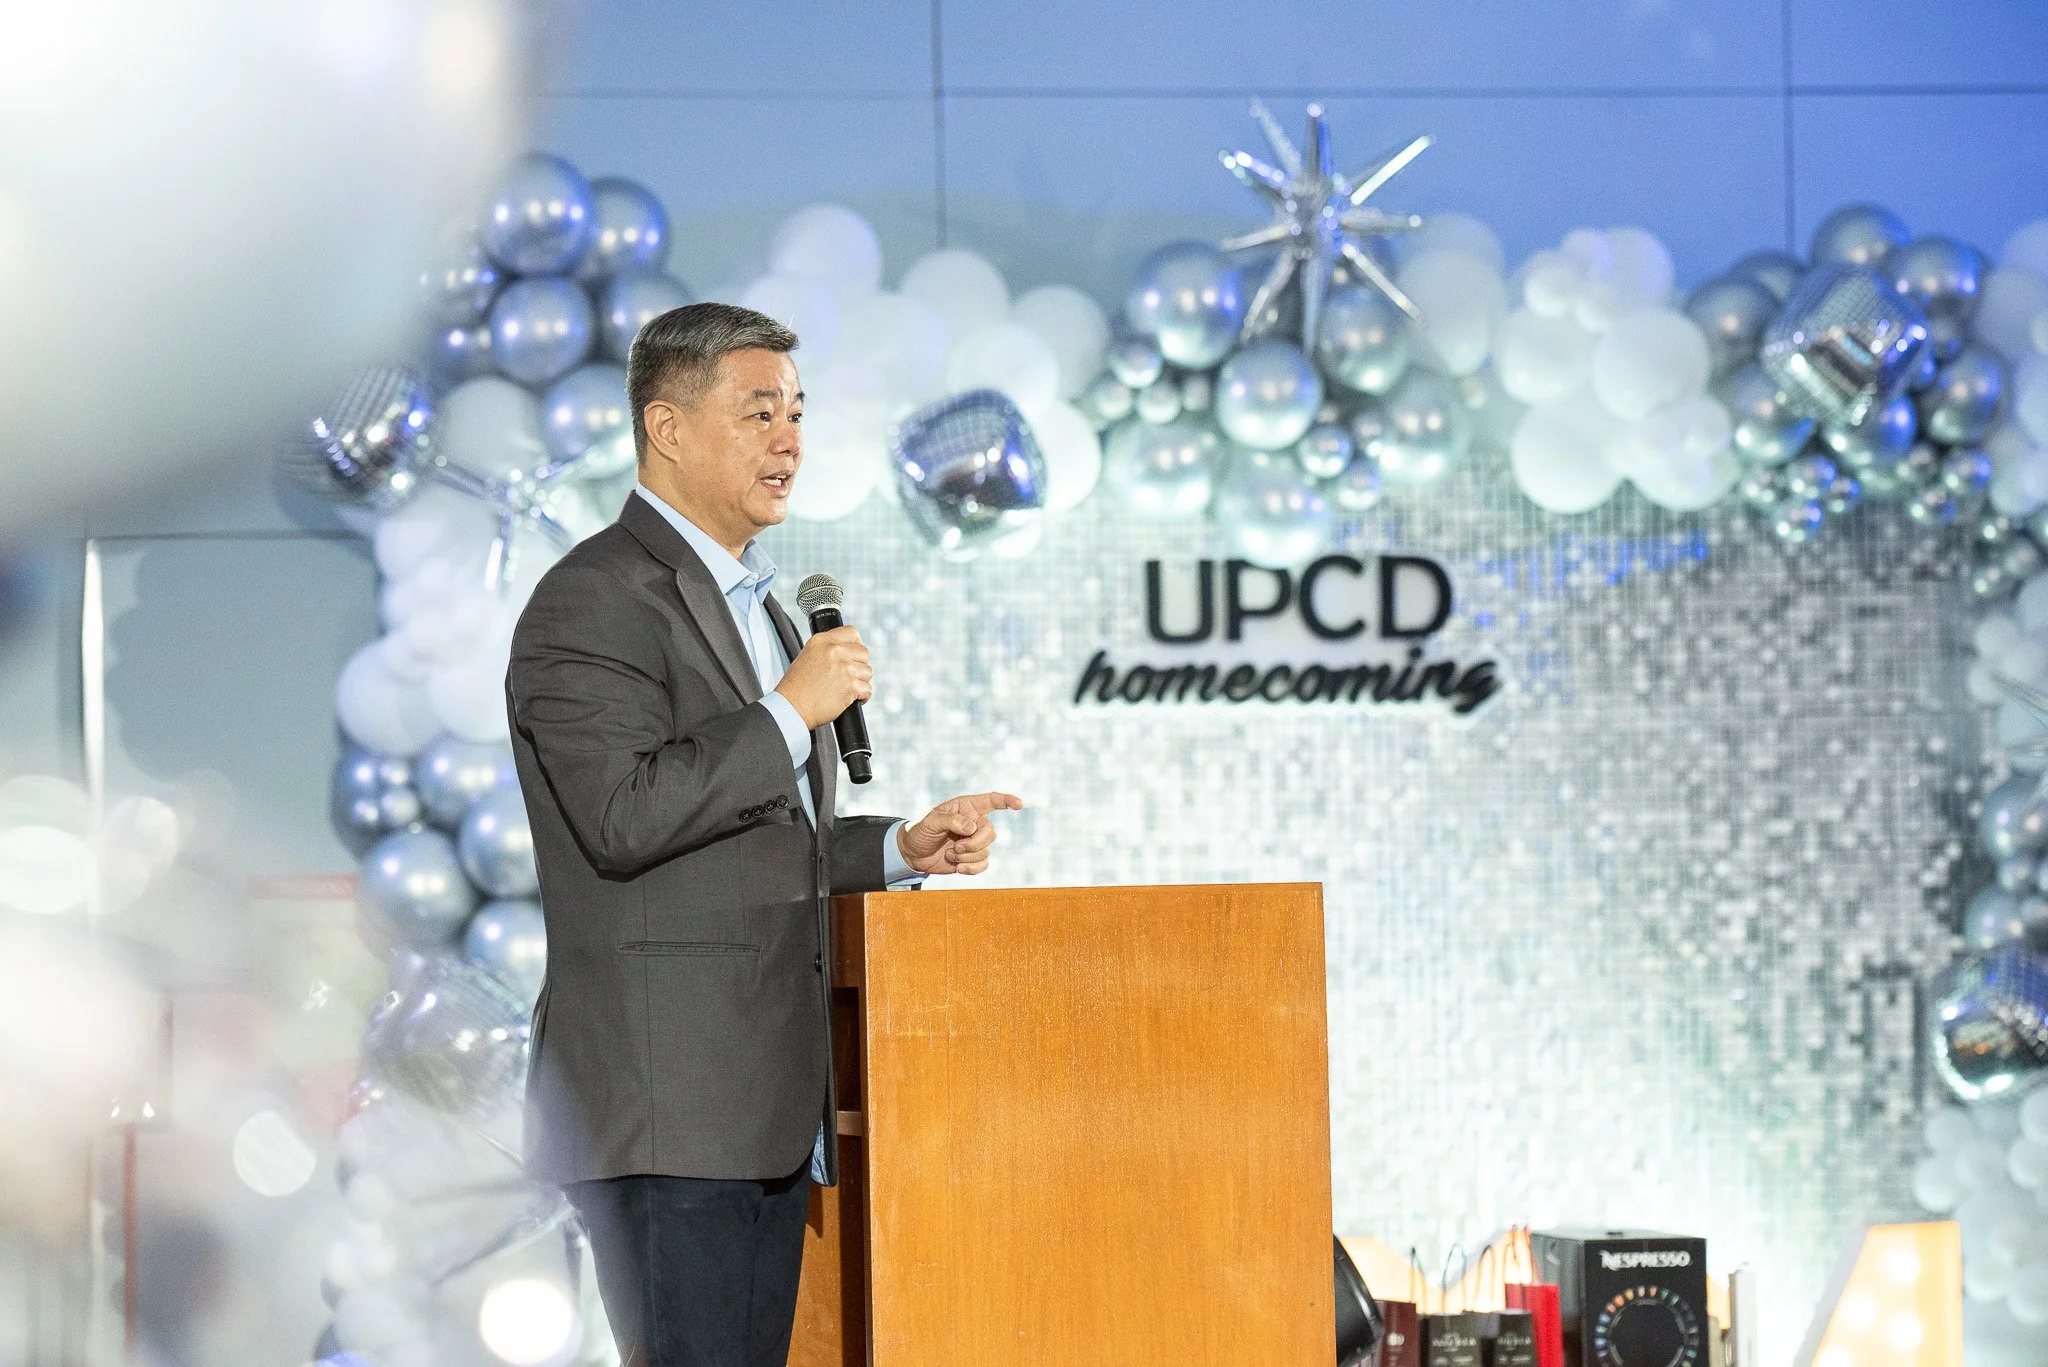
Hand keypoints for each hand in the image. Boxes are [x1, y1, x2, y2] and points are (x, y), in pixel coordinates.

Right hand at [774, 625, 871, 729]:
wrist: (792, 707)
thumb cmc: (796, 687)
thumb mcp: (808, 656)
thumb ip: (828, 650)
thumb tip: (848, 652)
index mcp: (822, 641)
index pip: (852, 632)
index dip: (856, 645)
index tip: (855, 655)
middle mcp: (834, 651)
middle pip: (864, 653)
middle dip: (860, 665)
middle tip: (849, 676)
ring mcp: (843, 668)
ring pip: (868, 672)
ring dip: (861, 682)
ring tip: (847, 688)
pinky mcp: (850, 686)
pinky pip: (867, 689)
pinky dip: (863, 696)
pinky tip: (851, 699)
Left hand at [897, 792, 1022, 876]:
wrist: (912, 853)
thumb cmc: (920, 831)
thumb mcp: (930, 822)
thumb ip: (951, 820)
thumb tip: (972, 827)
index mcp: (966, 807)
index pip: (991, 800)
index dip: (1007, 801)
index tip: (1019, 804)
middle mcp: (974, 822)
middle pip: (990, 833)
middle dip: (974, 844)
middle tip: (956, 847)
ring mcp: (974, 841)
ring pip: (986, 851)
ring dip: (967, 857)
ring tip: (950, 854)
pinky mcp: (972, 858)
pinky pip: (983, 864)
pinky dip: (971, 868)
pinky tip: (958, 867)